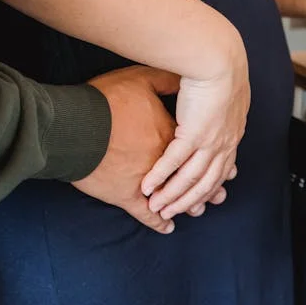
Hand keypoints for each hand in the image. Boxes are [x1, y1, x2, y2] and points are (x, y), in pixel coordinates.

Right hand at [71, 65, 223, 232]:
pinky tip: (167, 226)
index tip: (227, 168)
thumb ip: (165, 80)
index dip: (214, 158)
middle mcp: (172, 160)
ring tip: (197, 210)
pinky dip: (158, 221)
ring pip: (178, 198)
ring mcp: (153, 180)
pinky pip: (148, 213)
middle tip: (219, 196)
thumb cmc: (107, 100)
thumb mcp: (142, 80)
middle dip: (210, 188)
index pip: (202, 148)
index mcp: (178, 133)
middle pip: (198, 177)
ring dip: (188, 204)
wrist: (78, 124)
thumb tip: (182, 78)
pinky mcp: (131, 194)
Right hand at [142, 29, 249, 220]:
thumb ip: (205, 103)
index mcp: (230, 133)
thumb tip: (196, 103)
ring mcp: (210, 141)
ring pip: (191, 178)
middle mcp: (223, 143)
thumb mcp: (215, 89)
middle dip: (189, 200)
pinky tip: (148, 187)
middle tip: (176, 214)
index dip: (211, 185)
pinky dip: (160, 177)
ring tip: (157, 207)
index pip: (222, 167)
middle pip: (207, 181)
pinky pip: (174, 162)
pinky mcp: (194, 134)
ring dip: (173, 195)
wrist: (218, 57)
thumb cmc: (214, 66)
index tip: (202, 199)